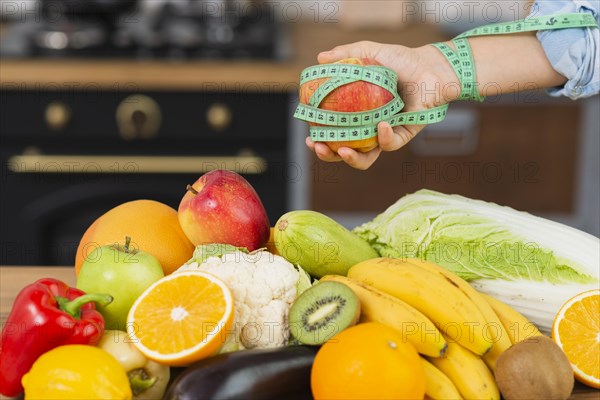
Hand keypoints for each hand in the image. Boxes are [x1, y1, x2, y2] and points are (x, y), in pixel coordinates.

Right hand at [306, 41, 459, 169]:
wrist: (430, 66)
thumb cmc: (402, 61)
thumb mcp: (370, 53)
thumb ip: (346, 54)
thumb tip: (320, 58)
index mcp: (358, 115)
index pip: (335, 134)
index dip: (321, 140)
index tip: (310, 137)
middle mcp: (370, 128)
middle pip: (346, 152)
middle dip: (330, 155)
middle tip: (320, 147)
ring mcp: (386, 134)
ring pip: (367, 158)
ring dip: (352, 159)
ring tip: (343, 151)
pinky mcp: (404, 134)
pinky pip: (391, 144)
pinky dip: (384, 137)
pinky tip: (380, 126)